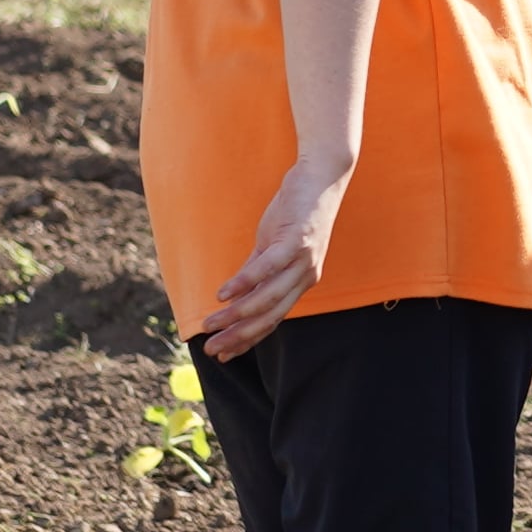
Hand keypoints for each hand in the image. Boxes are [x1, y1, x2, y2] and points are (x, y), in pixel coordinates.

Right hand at [193, 149, 352, 362]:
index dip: (248, 339)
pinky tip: (223, 294)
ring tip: (211, 323)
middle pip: (270, 317)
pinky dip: (244, 282)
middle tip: (212, 349)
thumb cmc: (294, 211)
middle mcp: (304, 277)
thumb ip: (255, 270)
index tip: (224, 354)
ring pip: (268, 298)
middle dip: (239, 336)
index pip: (272, 320)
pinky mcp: (296, 241)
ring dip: (237, 314)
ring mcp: (302, 261)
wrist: (320, 177)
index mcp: (299, 282)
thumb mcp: (271, 245)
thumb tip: (232, 294)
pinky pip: (268, 268)